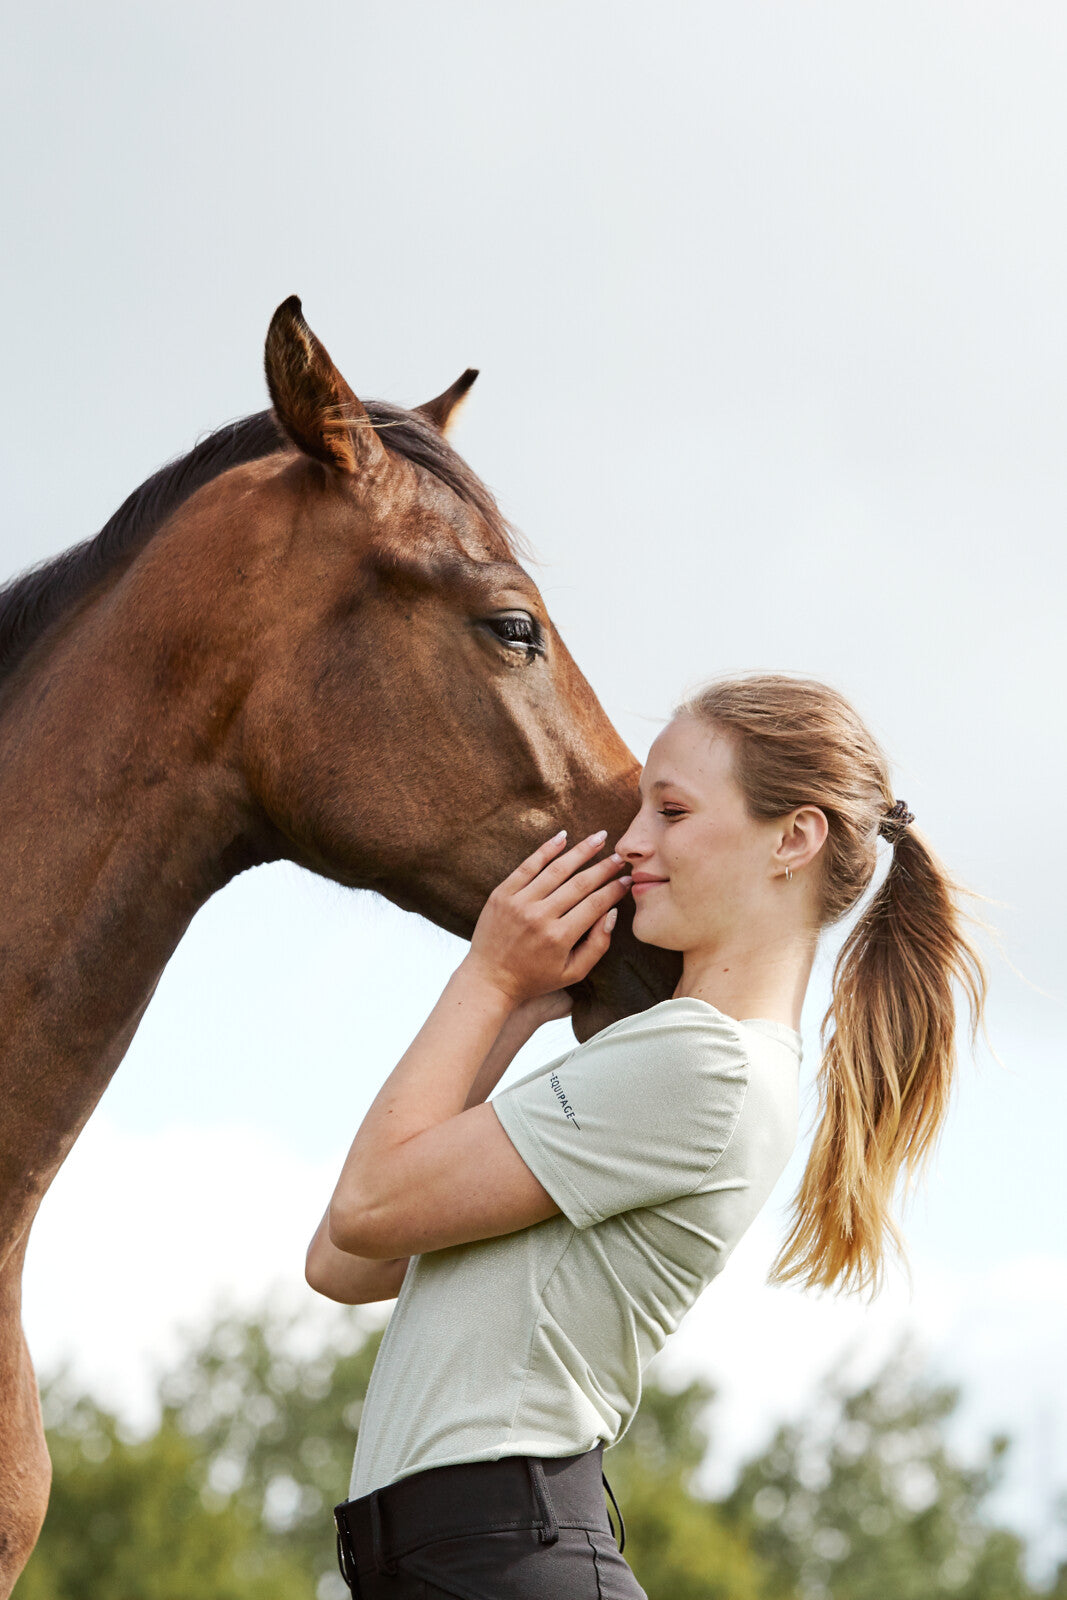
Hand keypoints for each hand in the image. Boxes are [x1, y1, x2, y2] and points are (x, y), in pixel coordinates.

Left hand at [464, 830, 631, 1003]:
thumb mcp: (573, 972)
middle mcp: (540, 916)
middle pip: (580, 883)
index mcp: (560, 937)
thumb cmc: (535, 978)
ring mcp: (519, 902)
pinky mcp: (502, 894)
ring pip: (556, 869)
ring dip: (581, 851)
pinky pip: (527, 866)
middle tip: (621, 857)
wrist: (489, 979)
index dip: (615, 889)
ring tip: (600, 838)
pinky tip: (563, 837)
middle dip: (604, 867)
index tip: (628, 879)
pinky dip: (546, 849)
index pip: (596, 904)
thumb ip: (598, 945)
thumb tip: (612, 913)